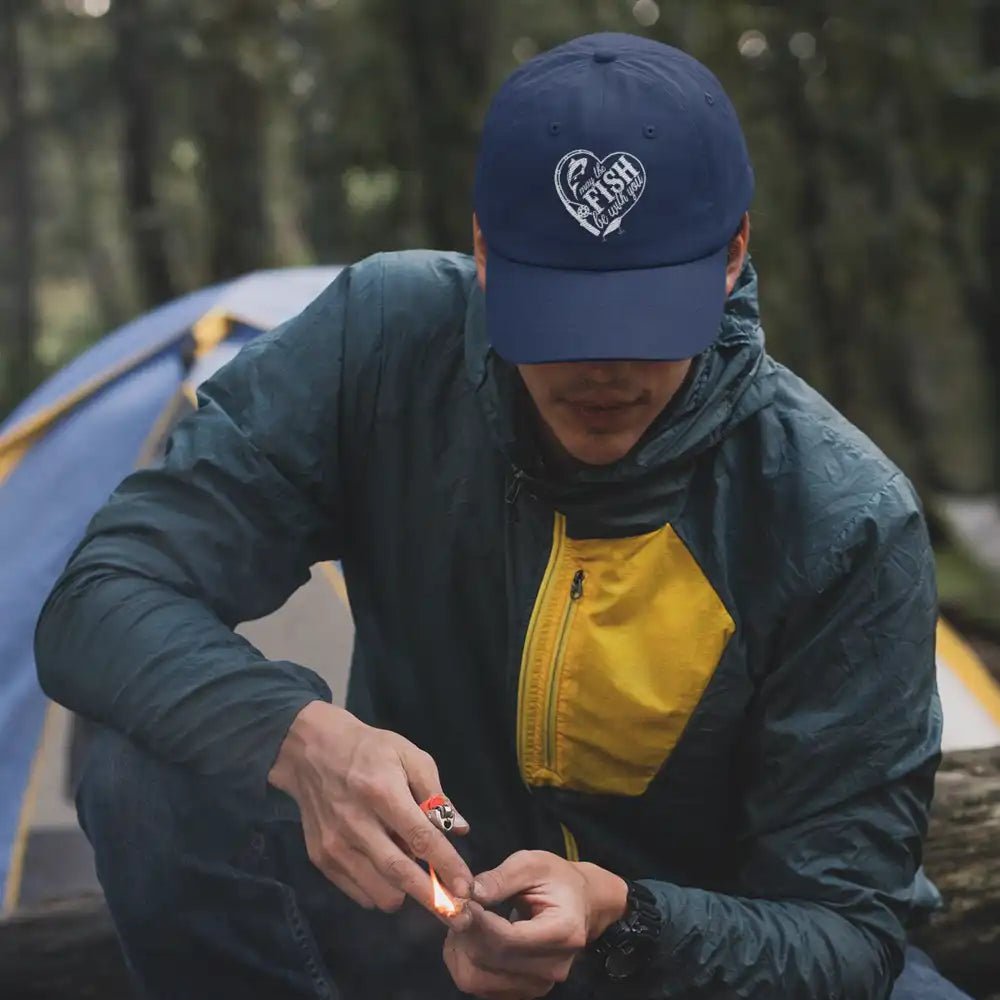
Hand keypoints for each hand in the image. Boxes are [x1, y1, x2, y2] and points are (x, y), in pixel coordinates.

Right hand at [268, 700, 471, 917]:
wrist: (312, 751)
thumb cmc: (370, 750)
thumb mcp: (409, 756)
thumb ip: (435, 795)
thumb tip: (459, 829)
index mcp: (381, 792)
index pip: (420, 838)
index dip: (447, 865)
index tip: (468, 887)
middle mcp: (355, 823)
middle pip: (399, 873)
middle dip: (433, 899)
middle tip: (459, 914)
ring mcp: (334, 845)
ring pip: (380, 892)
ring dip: (407, 892)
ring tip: (415, 869)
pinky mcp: (321, 859)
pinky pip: (360, 893)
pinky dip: (382, 889)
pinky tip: (387, 865)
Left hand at [443, 850, 627, 998]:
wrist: (581, 905)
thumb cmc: (557, 880)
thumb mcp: (532, 863)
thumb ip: (500, 878)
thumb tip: (469, 893)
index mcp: (562, 932)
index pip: (507, 939)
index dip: (476, 923)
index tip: (458, 902)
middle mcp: (552, 967)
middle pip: (490, 962)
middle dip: (464, 933)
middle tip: (458, 906)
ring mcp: (538, 985)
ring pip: (477, 980)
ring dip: (459, 950)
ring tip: (463, 921)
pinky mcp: (523, 991)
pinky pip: (480, 986)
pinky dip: (465, 962)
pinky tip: (471, 938)